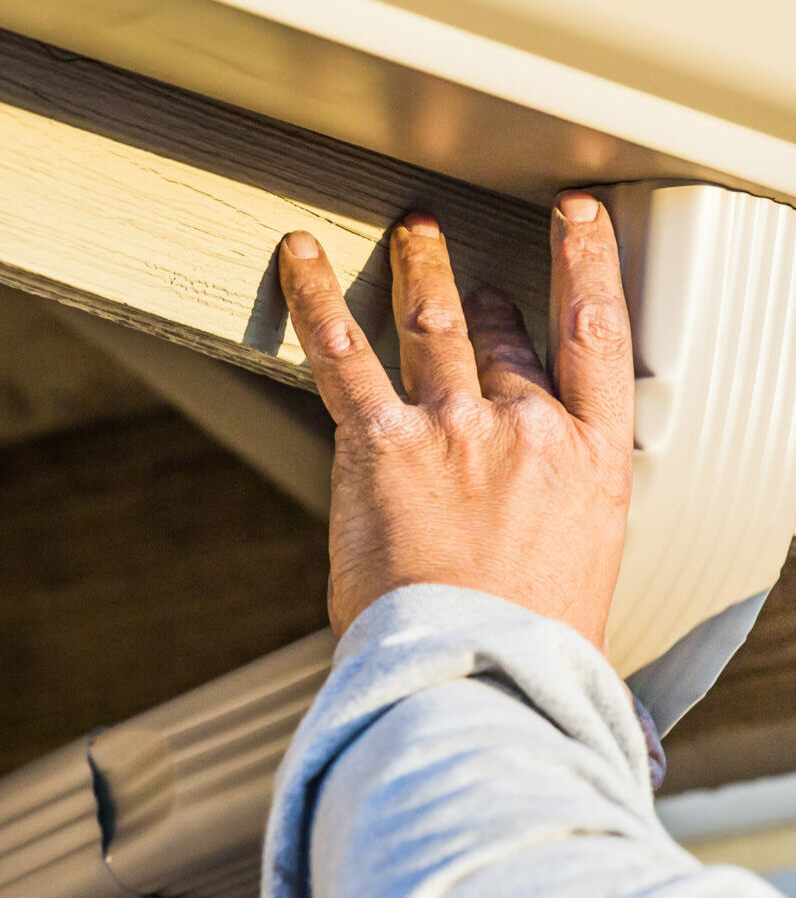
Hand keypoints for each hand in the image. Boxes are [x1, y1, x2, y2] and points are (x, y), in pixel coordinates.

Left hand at [278, 193, 634, 653]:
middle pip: (502, 339)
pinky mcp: (382, 444)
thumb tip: (526, 527)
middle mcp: (527, 428)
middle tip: (471, 281)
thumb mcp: (577, 572)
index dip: (587, 266)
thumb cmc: (524, 647)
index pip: (598, 335)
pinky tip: (299, 257)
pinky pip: (342, 353)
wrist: (480, 671)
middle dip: (483, 303)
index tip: (578, 226)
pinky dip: (316, 298)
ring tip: (413, 233)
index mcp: (590, 460)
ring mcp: (455, 428)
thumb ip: (552, 520)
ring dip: (421, 271)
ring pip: (434, 325)